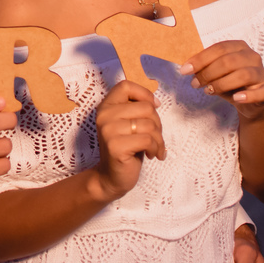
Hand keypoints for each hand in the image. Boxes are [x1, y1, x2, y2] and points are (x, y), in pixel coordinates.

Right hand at [90, 80, 164, 201]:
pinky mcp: (116, 146)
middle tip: (155, 136)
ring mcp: (108, 131)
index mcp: (106, 106)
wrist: (111, 177)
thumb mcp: (128, 124)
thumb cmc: (125, 148)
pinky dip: (155, 148)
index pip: (125, 86)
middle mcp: (104, 115)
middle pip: (145, 107)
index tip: (153, 107)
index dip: (144, 94)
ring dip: (159, 139)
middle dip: (157, 123)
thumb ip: (136, 109)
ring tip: (155, 148)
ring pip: (149, 125)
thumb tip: (155, 101)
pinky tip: (152, 155)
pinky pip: (147, 140)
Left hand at [181, 41, 263, 120]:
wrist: (249, 102)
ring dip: (221, 84)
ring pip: (242, 75)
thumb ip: (204, 67)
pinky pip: (260, 92)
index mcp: (239, 47)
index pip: (219, 48)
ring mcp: (261, 73)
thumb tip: (186, 67)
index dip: (200, 59)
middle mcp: (252, 57)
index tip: (185, 70)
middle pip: (228, 61)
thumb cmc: (230, 83)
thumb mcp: (215, 72)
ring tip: (209, 91)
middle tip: (195, 83)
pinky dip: (247, 96)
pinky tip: (236, 98)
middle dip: (208, 73)